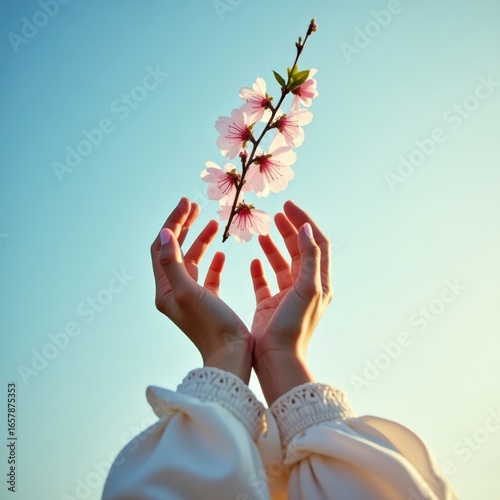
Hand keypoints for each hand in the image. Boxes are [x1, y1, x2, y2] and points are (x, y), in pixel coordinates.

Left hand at [151, 198, 252, 382]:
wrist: (230, 355)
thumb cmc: (211, 325)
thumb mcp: (188, 291)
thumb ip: (174, 262)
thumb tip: (165, 233)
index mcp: (165, 289)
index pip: (162, 247)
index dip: (172, 223)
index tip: (187, 204)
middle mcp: (174, 291)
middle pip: (174, 250)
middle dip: (184, 226)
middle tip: (196, 206)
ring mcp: (191, 295)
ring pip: (192, 260)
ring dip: (200, 240)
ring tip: (212, 224)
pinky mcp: (207, 300)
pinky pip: (207, 275)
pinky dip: (212, 262)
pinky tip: (220, 253)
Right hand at [250, 200, 331, 402]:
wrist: (276, 358)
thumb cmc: (294, 326)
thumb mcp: (307, 288)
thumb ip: (309, 257)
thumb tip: (305, 228)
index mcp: (319, 282)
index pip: (316, 243)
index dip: (304, 222)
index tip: (288, 206)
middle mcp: (305, 287)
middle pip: (299, 250)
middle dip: (289, 230)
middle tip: (276, 213)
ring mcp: (287, 296)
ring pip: (281, 264)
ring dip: (274, 247)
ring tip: (262, 232)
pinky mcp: (270, 305)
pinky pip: (265, 282)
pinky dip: (260, 270)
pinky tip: (253, 261)